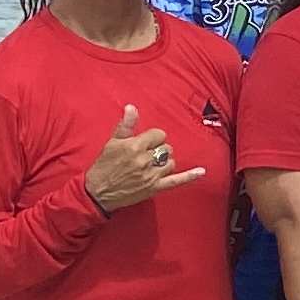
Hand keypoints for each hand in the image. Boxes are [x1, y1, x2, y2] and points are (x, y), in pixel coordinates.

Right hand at [85, 103, 205, 212]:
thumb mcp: (112, 143)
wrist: (97, 192)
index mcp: (134, 146)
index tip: (145, 143)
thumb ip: (125, 125)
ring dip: (164, 162)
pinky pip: (176, 181)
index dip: (153, 138)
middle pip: (166, 148)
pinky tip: (202, 171)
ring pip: (171, 162)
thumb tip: (132, 107)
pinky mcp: (154, 188)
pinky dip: (190, 176)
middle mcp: (144, 160)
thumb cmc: (103, 166)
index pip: (158, 135)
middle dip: (158, 150)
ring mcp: (151, 175)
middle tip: (146, 156)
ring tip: (151, 165)